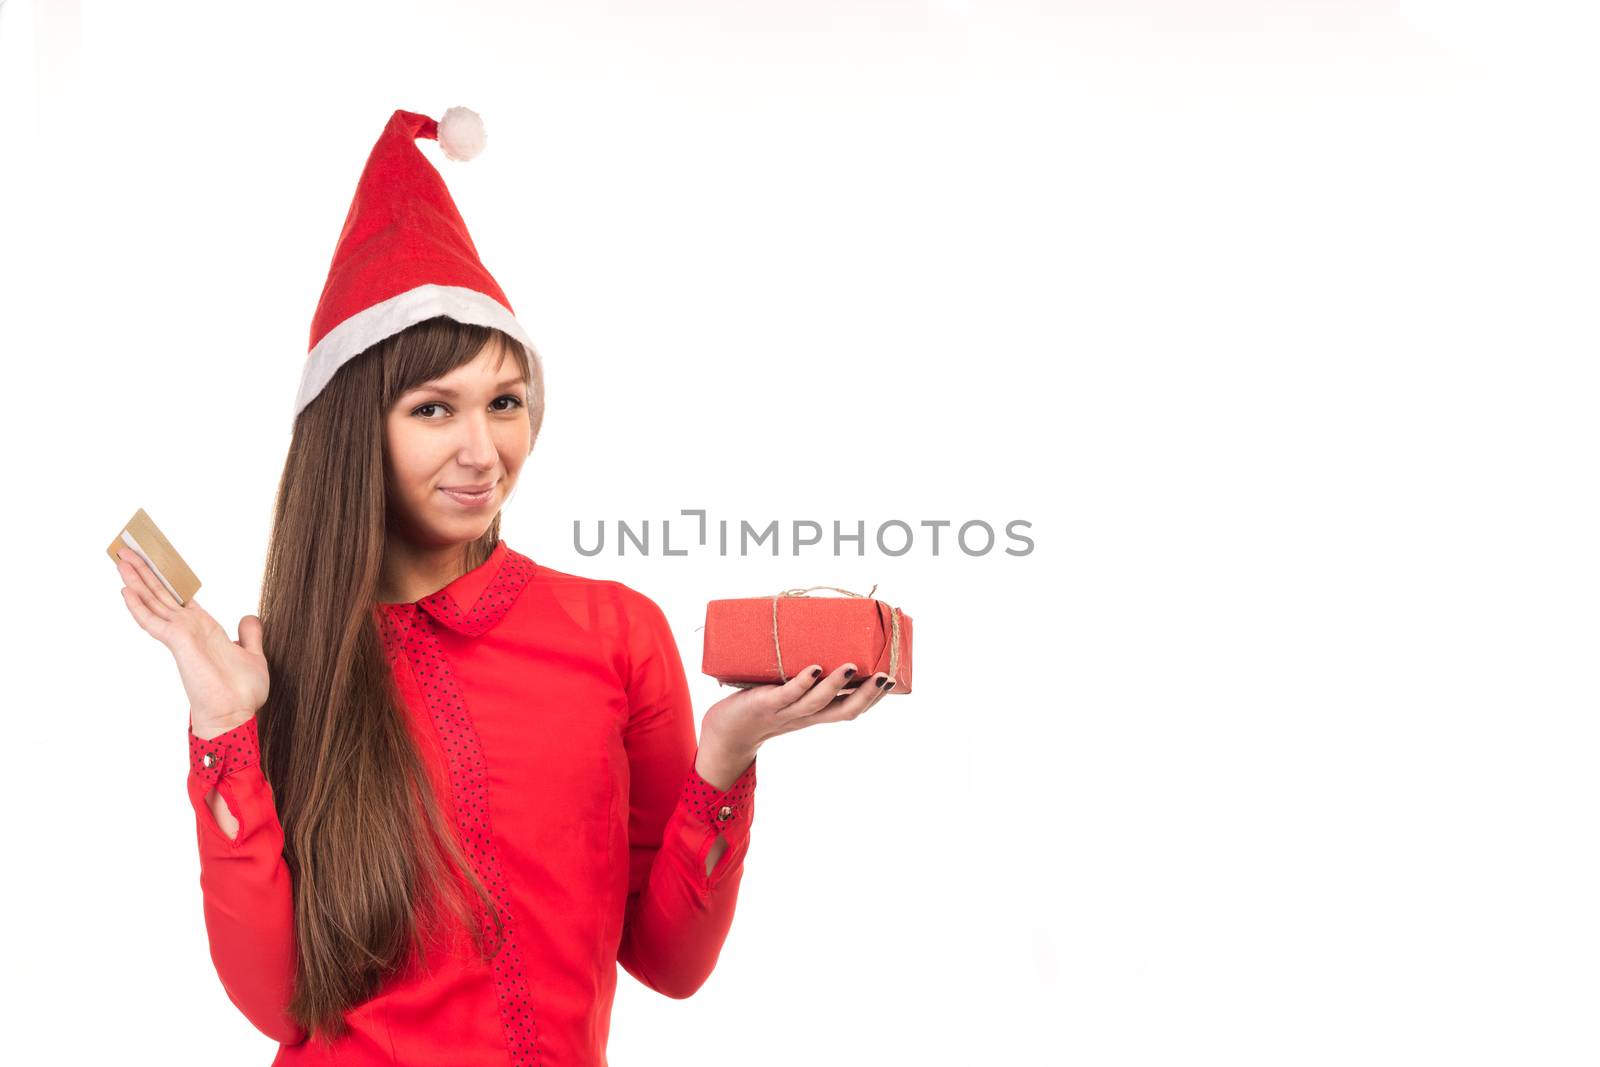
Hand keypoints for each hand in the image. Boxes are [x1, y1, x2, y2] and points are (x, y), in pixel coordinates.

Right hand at [112, 547, 268, 735]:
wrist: (235, 716)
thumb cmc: (241, 692)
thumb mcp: (252, 655)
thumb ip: (249, 635)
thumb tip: (248, 617)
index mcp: (203, 629)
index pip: (181, 597)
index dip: (168, 578)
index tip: (157, 558)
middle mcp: (188, 629)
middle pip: (162, 594)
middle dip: (146, 571)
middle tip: (128, 549)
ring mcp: (181, 636)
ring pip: (153, 602)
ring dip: (137, 580)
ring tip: (120, 557)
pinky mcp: (178, 645)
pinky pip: (154, 622)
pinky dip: (140, 606)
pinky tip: (126, 590)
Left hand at [698, 662, 897, 765]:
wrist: (724, 734)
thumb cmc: (758, 706)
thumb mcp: (787, 693)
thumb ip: (803, 673)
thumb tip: (818, 634)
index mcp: (814, 714)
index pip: (851, 709)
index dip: (874, 698)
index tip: (893, 679)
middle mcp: (804, 716)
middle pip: (843, 711)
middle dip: (868, 695)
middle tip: (887, 676)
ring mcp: (784, 711)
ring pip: (816, 703)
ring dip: (837, 685)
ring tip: (852, 666)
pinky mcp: (764, 703)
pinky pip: (786, 694)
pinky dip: (802, 682)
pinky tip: (814, 668)